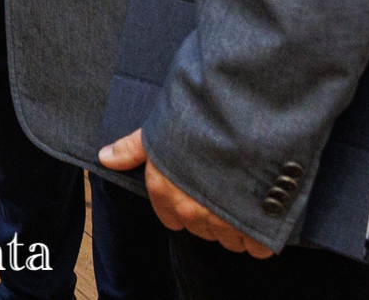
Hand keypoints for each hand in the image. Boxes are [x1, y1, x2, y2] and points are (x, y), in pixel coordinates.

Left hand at [99, 130, 274, 258]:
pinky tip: (264, 212)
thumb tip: (104, 157)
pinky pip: (257, 247)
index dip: (184, 205)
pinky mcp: (254, 230)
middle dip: (212, 216)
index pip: (171, 219)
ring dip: (237, 226)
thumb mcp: (160, 130)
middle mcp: (191, 213)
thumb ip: (132, 149)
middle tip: (224, 190)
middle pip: (202, 230)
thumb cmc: (198, 122)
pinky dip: (261, 236)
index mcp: (165, 193)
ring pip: (229, 239)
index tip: (198, 190)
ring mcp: (223, 224)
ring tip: (245, 198)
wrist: (242, 122)